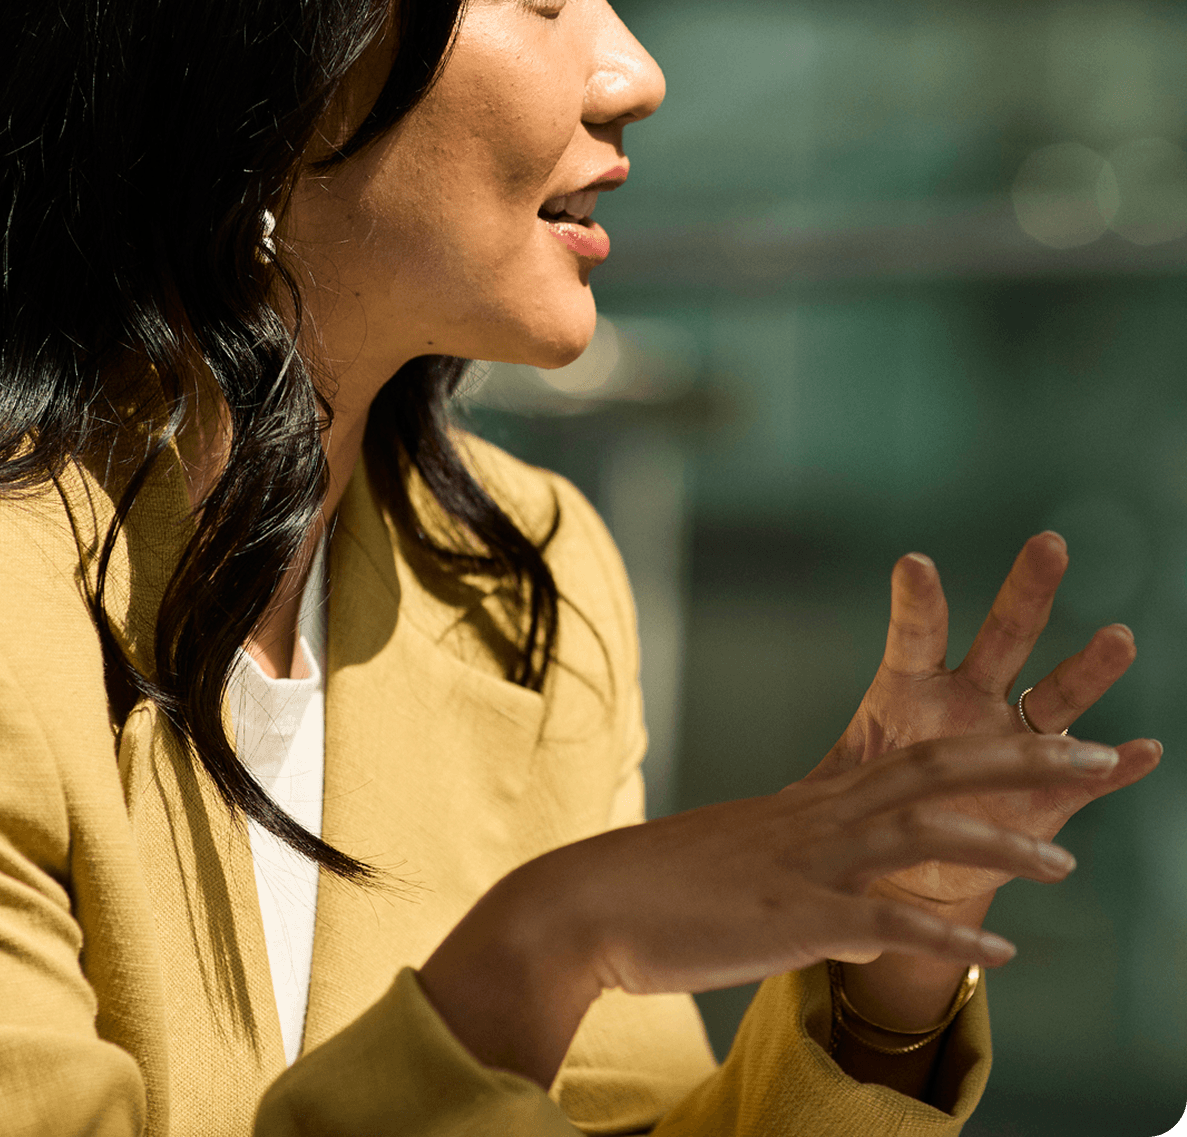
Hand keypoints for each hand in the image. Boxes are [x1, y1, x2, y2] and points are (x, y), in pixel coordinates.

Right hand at [419, 732, 1117, 1086]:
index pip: (918, 757)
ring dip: (998, 843)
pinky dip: (943, 932)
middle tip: (1098, 755)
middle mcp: (818, 818)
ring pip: (918, 832)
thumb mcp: (750, 858)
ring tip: (1067, 859)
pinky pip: (880, 920)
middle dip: (1021, 764)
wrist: (591, 903)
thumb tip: (846, 880)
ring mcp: (806, 864)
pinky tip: (997, 949)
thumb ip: (805, 857)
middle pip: (934, 772)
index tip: (1056, 740)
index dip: (994, 747)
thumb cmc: (666, 885)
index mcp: (814, 802)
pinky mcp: (789, 917)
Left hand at [805, 533, 1162, 906]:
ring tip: (1119, 637)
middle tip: (1049, 543)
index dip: (917, 603)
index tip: (913, 563)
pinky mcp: (1047, 794)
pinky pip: (1089, 775)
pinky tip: (1146, 749)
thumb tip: (782, 801)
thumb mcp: (837, 793)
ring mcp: (1013, 741)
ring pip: (1058, 694)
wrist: (906, 868)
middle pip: (1003, 636)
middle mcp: (971, 700)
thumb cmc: (865, 811)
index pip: (915, 636)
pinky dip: (1120, 766)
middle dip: (1027, 591)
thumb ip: (819, 788)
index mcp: (912, 689)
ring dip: (1090, 669)